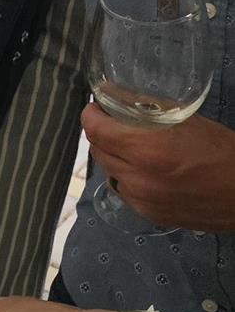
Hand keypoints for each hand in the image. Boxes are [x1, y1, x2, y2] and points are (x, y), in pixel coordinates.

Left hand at [80, 105, 234, 231]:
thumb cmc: (223, 152)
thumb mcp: (187, 121)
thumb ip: (148, 110)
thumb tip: (118, 96)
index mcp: (147, 150)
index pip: (96, 130)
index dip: (90, 116)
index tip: (95, 109)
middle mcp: (138, 178)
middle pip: (98, 152)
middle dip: (101, 135)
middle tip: (112, 124)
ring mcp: (142, 200)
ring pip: (109, 173)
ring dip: (113, 157)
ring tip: (129, 147)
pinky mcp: (149, 215)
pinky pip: (124, 191)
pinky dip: (126, 178)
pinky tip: (142, 170)